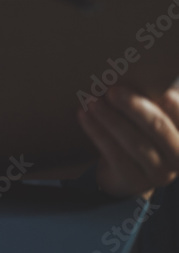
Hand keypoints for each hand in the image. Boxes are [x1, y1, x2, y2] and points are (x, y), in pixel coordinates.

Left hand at [78, 81, 178, 197]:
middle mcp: (178, 156)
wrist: (124, 173)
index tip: (155, 85)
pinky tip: (84, 115)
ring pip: (134, 142)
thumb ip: (148, 100)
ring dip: (110, 118)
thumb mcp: (147, 116)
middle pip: (159, 127)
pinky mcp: (134, 181)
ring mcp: (159, 173)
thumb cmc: (138, 132)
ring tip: (92, 100)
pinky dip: (97, 131)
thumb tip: (128, 71)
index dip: (171, 102)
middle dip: (135, 107)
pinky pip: (114, 153)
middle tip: (113, 90)